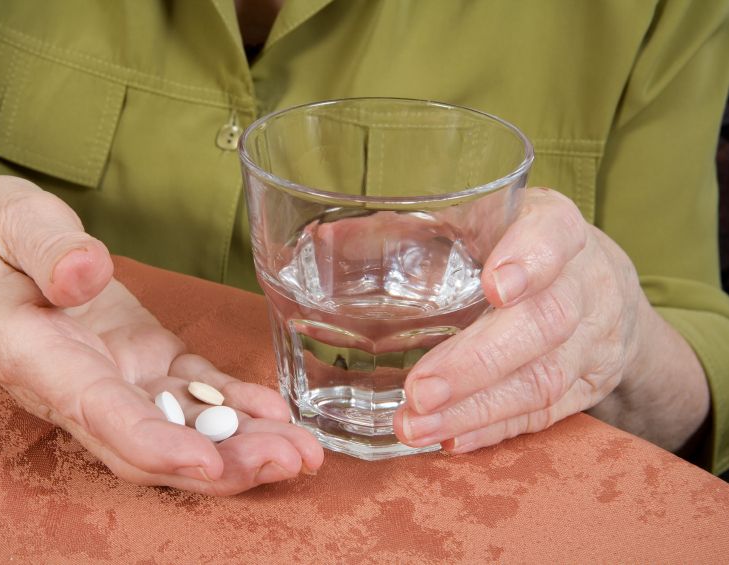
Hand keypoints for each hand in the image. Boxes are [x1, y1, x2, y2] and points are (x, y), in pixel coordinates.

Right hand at [0, 176, 322, 494]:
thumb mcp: (14, 222)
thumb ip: (49, 248)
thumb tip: (85, 275)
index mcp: (31, 354)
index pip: (95, 411)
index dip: (152, 444)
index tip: (208, 463)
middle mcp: (73, 384)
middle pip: (146, 444)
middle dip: (219, 463)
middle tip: (288, 462)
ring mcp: (112, 376)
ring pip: (177, 427)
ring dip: (239, 446)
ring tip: (302, 452)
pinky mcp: (142, 359)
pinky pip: (191, 391)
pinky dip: (233, 406)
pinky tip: (276, 414)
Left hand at [396, 187, 653, 452]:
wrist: (597, 283)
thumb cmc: (515, 243)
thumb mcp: (481, 219)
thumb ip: (414, 229)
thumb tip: (325, 240)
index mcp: (555, 226)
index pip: (554, 236)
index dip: (529, 260)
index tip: (496, 286)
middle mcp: (584, 283)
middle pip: (543, 324)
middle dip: (478, 361)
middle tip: (420, 390)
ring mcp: (593, 339)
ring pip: (541, 378)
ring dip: (475, 408)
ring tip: (416, 426)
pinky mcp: (587, 385)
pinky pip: (544, 413)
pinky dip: (493, 428)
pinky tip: (450, 438)